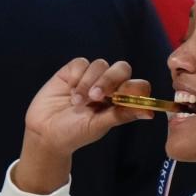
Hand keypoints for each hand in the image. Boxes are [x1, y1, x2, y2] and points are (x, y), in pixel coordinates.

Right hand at [16, 58, 152, 193]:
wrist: (45, 131)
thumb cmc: (75, 132)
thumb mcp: (100, 125)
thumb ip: (122, 115)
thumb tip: (149, 113)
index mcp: (121, 100)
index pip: (138, 85)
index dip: (135, 88)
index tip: (123, 98)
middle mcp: (109, 86)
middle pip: (122, 69)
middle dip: (110, 80)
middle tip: (96, 97)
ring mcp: (91, 77)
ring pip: (101, 65)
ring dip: (89, 83)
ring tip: (77, 102)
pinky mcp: (73, 71)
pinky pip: (81, 63)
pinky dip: (77, 76)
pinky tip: (69, 90)